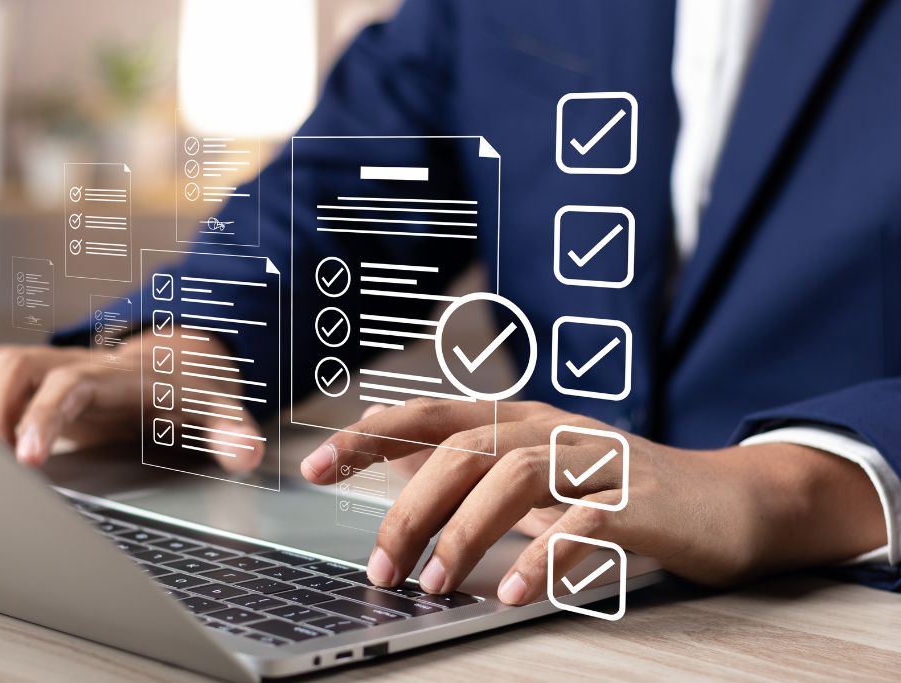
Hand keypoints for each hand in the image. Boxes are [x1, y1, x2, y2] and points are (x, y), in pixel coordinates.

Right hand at [0, 336, 262, 469]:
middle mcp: (77, 364)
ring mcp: (53, 367)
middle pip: (14, 363)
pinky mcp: (35, 378)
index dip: (44, 416)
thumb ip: (233, 432)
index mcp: (118, 376)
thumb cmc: (193, 393)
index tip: (27, 457)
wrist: (181, 365)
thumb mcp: (220, 412)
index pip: (69, 383)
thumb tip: (247, 454)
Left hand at [300, 400, 885, 603]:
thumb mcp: (535, 472)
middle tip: (381, 567)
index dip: (368, 434)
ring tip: (435, 583)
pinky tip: (513, 593)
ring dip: (464, 532)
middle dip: (409, 507)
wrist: (725, 498)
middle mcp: (550, 429)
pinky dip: (543, 557)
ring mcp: (596, 460)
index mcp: (518, 420)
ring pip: (513, 477)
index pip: (429, 414)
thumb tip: (397, 468)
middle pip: (462, 449)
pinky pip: (584, 523)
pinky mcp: (639, 500)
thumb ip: (472, 469)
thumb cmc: (616, 490)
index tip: (315, 465)